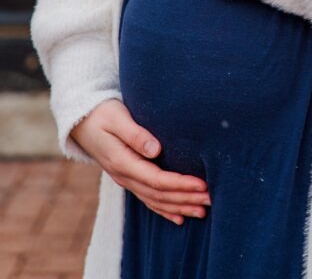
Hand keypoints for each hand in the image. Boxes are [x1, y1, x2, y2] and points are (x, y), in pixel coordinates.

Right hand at [70, 99, 210, 225]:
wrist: (82, 120)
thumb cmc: (102, 113)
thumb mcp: (117, 117)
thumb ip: (135, 134)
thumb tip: (156, 149)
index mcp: (122, 162)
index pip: (156, 180)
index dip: (180, 184)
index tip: (202, 184)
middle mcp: (124, 176)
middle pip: (159, 194)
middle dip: (186, 198)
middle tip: (211, 199)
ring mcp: (125, 179)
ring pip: (155, 200)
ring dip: (180, 206)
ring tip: (203, 210)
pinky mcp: (128, 178)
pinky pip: (148, 199)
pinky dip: (165, 210)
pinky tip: (180, 216)